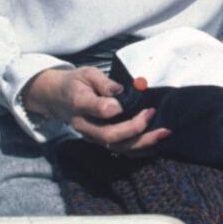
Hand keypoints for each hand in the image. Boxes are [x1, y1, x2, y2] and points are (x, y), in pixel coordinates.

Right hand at [21, 66, 166, 151]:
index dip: (116, 108)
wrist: (58, 99)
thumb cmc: (77, 83)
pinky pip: (121, 150)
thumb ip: (103, 82)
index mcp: (79, 104)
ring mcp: (93, 137)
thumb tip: (120, 92)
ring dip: (143, 143)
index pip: (99, 110)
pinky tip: (156, 142)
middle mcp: (85, 126)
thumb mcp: (87, 73)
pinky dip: (141, 149)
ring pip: (118, 148)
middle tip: (152, 113)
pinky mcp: (101, 142)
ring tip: (164, 133)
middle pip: (110, 136)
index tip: (130, 98)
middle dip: (135, 129)